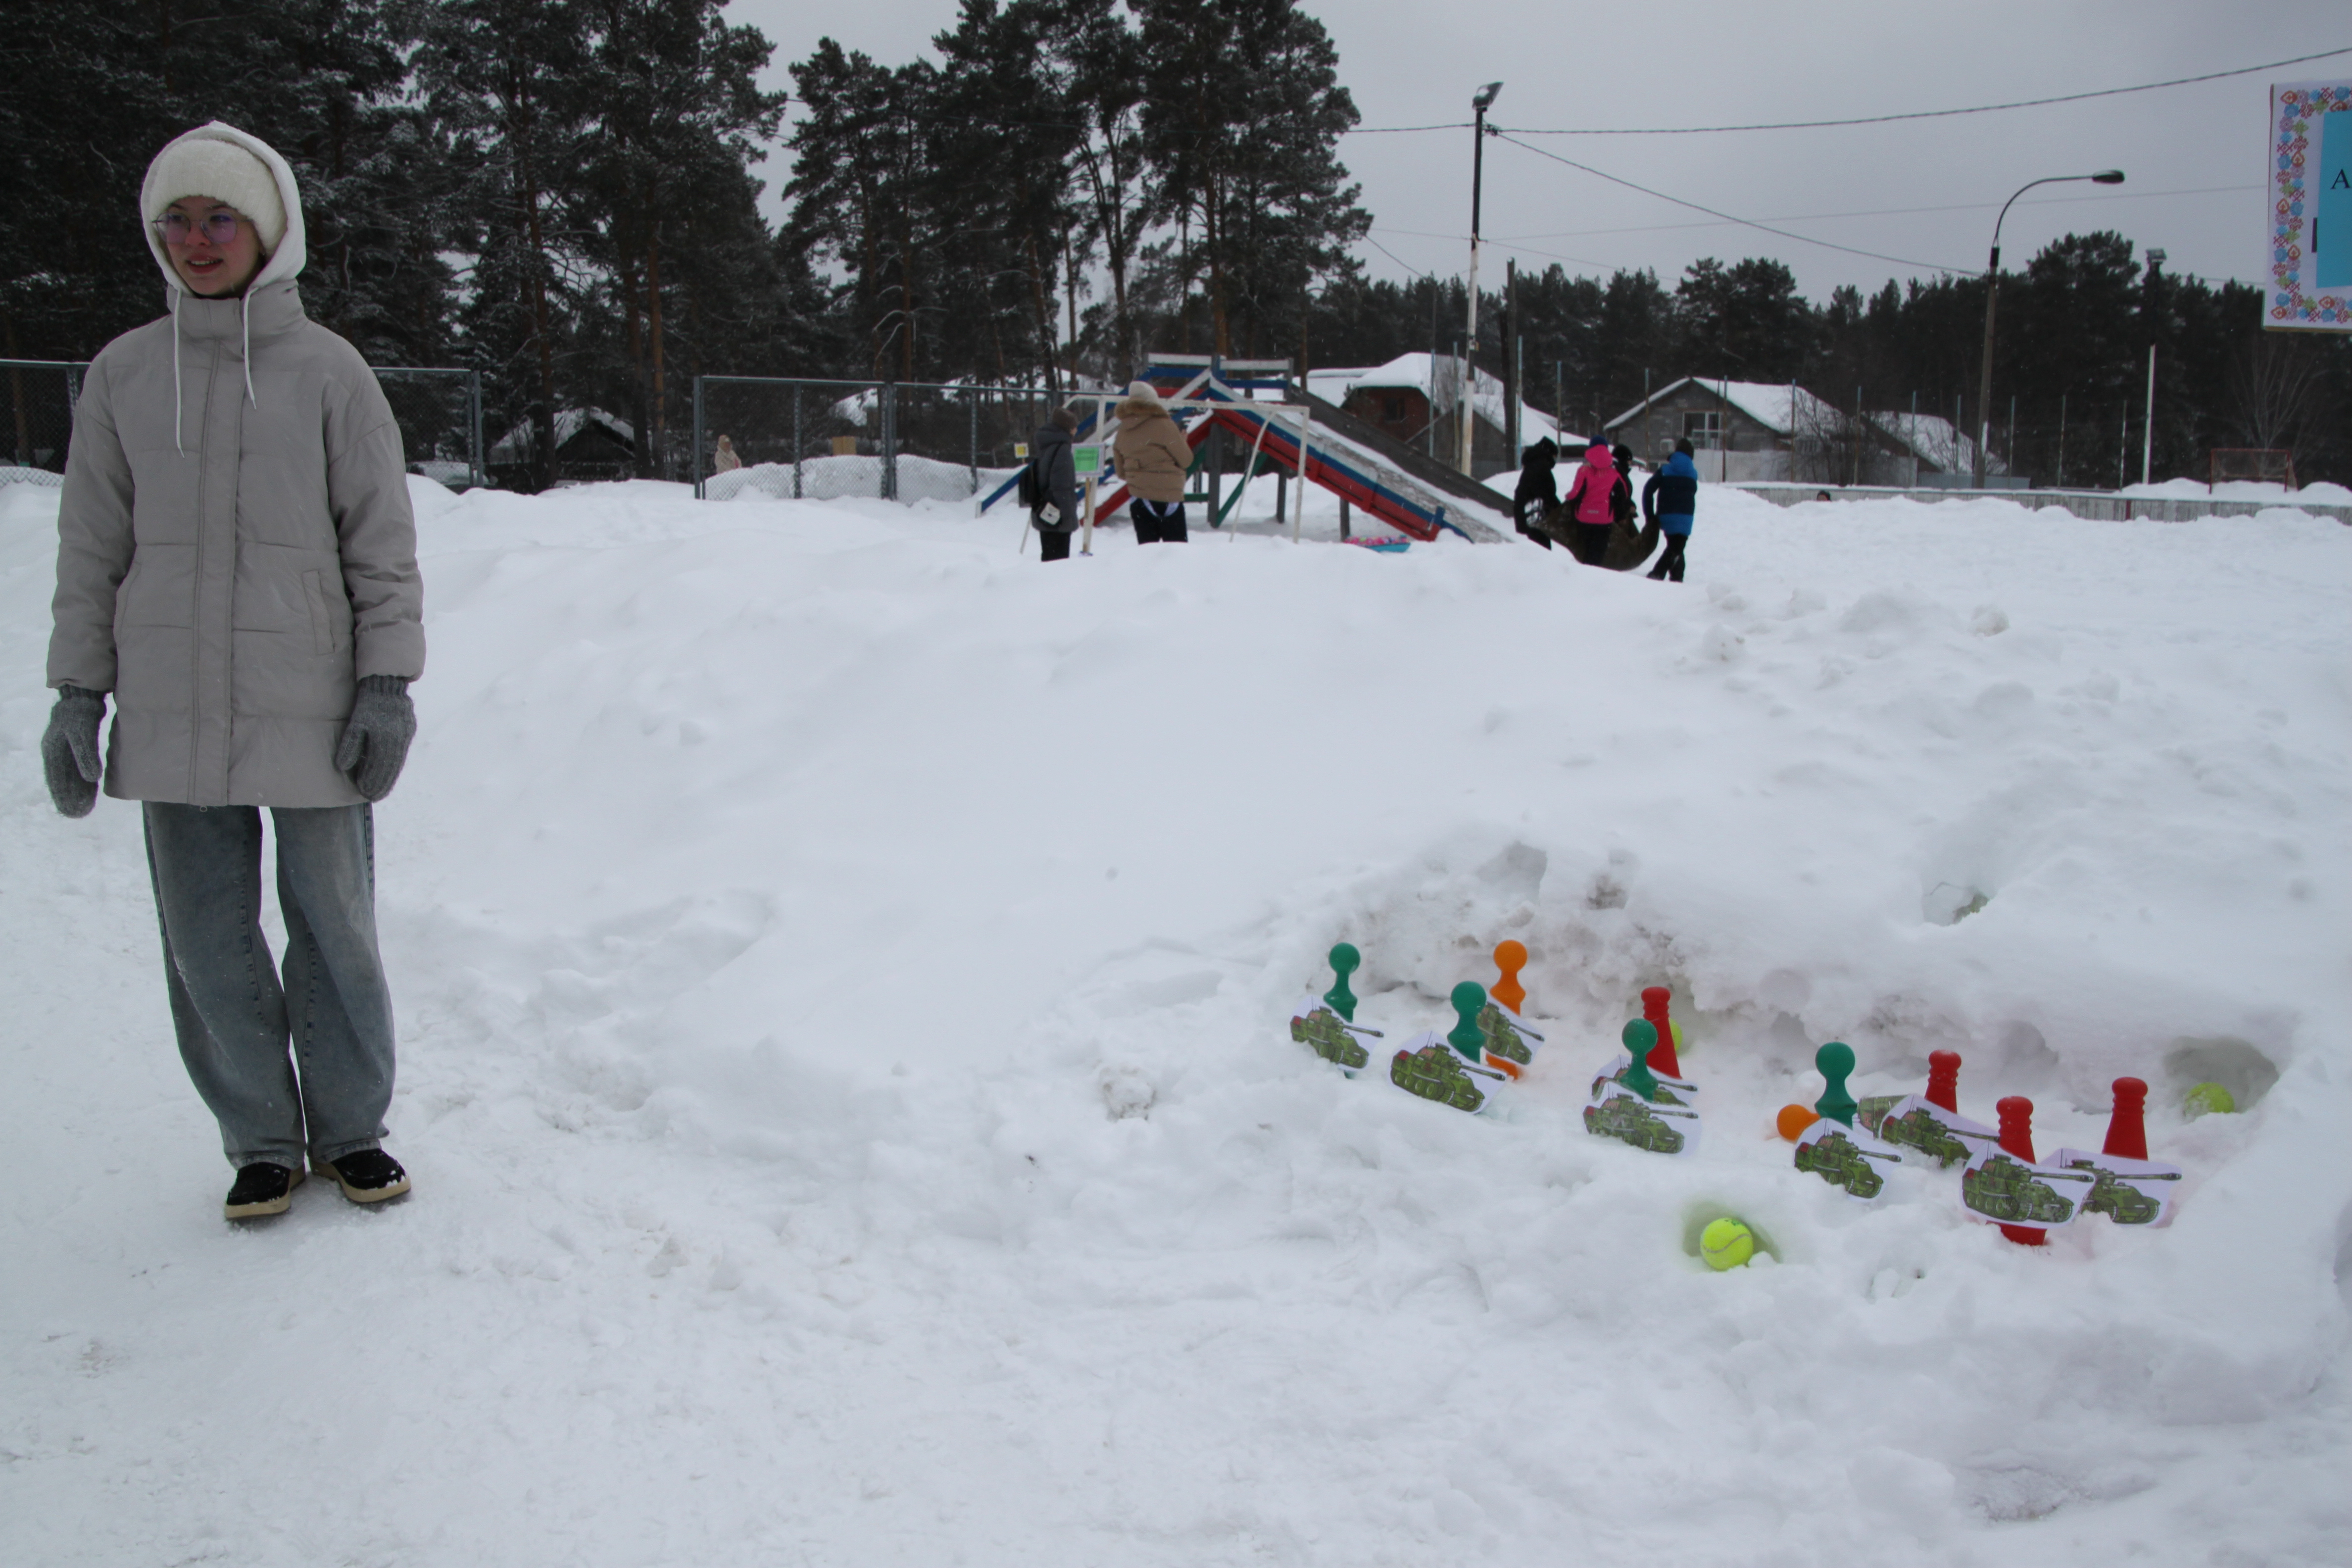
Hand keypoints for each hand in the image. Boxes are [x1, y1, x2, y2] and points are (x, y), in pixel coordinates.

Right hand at [41, 686, 105, 816]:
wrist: (81, 698)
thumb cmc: (78, 714)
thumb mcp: (81, 734)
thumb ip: (85, 755)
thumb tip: (92, 778)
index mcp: (52, 752)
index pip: (56, 780)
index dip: (62, 797)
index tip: (69, 811)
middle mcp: (56, 754)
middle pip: (62, 781)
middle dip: (68, 799)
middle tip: (77, 815)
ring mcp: (66, 751)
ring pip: (70, 777)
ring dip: (76, 792)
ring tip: (83, 809)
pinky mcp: (77, 749)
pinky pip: (78, 769)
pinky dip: (83, 781)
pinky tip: (89, 791)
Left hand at [334, 676, 416, 801]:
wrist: (386, 686)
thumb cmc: (367, 705)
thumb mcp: (355, 724)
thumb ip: (350, 745)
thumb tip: (343, 766)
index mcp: (385, 739)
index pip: (379, 766)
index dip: (372, 781)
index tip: (366, 793)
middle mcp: (398, 740)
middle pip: (390, 768)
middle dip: (381, 784)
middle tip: (374, 797)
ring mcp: (405, 736)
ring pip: (397, 763)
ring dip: (389, 778)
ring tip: (382, 791)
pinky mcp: (408, 732)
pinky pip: (401, 754)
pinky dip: (395, 767)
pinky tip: (390, 773)